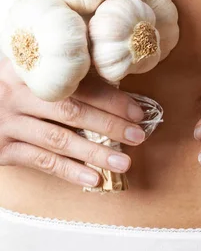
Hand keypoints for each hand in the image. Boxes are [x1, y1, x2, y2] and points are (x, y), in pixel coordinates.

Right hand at [0, 57, 145, 186]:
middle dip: (109, 124)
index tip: (137, 110)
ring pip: (59, 139)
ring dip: (94, 152)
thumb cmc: (8, 91)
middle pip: (71, 111)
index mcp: (30, 72)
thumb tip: (114, 89)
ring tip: (123, 162)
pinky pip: (41, 161)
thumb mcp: (27, 75)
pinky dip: (69, 171)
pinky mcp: (3, 149)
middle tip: (137, 136)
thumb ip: (61, 78)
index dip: (110, 98)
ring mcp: (8, 122)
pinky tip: (93, 178)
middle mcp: (17, 94)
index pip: (78, 84)